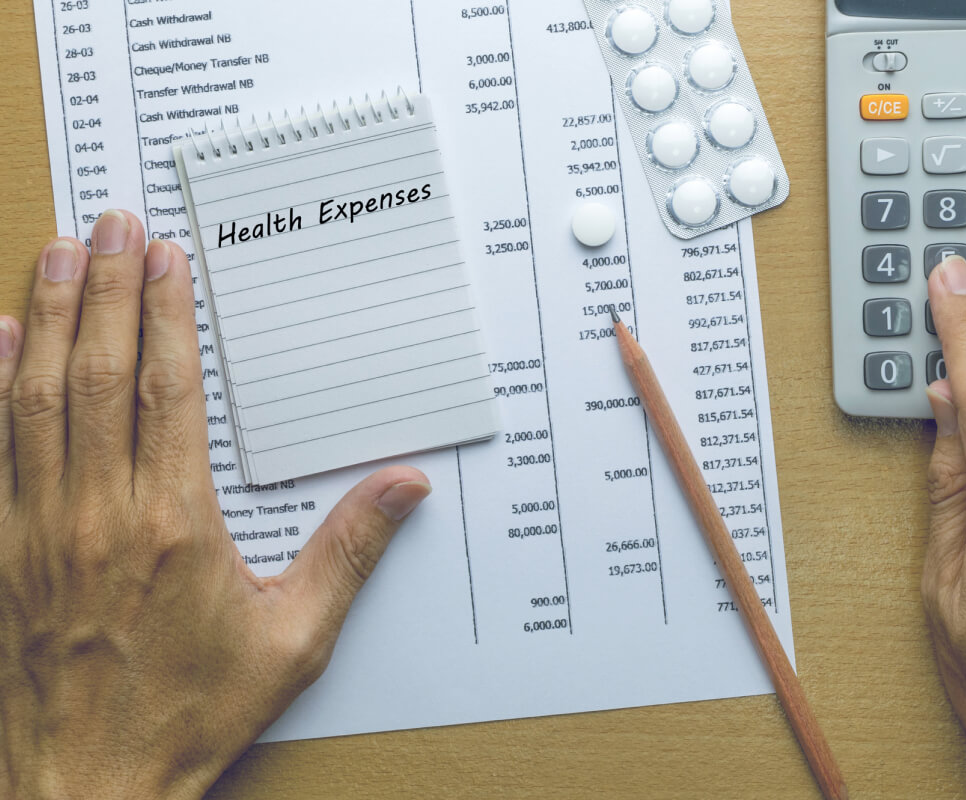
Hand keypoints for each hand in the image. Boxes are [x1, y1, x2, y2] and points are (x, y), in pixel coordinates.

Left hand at [0, 211, 430, 798]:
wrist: (89, 786)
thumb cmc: (192, 713)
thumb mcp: (295, 640)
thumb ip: (350, 553)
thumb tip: (404, 487)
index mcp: (175, 524)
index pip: (168, 391)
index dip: (168, 315)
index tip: (169, 258)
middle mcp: (99, 512)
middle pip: (100, 374)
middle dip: (109, 288)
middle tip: (115, 223)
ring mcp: (39, 528)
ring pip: (37, 397)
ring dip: (50, 317)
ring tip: (61, 251)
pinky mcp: (2, 552)